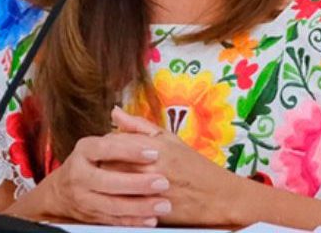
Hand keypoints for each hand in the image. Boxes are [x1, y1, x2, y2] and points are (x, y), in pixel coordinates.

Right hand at [8, 131, 172, 226]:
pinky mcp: (90, 216)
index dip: (130, 150)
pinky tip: (150, 220)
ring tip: (163, 205)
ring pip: (112, 205)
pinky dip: (132, 222)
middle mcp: (79, 175)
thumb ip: (118, 130)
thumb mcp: (99, 142)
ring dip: (140, 207)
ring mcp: (83, 198)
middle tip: (163, 182)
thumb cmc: (89, 161)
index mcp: (84, 150)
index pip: (106, 148)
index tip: (155, 152)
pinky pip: (113, 221)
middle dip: (137, 183)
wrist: (61, 192)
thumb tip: (119, 111)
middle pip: (108, 181)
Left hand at [110, 106, 247, 227]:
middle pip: (108, 163)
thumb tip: (115, 111)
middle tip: (106, 163)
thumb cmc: (193, 166)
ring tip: (111, 179)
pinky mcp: (149, 209)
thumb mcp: (169, 138)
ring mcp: (148, 190)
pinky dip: (117, 199)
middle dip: (103, 162)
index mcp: (153, 147)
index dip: (106, 144)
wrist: (217, 197)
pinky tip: (120, 195)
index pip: (113, 142)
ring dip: (107, 181)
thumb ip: (139, 125)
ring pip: (112, 184)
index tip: (108, 147)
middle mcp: (149, 167)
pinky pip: (122, 203)